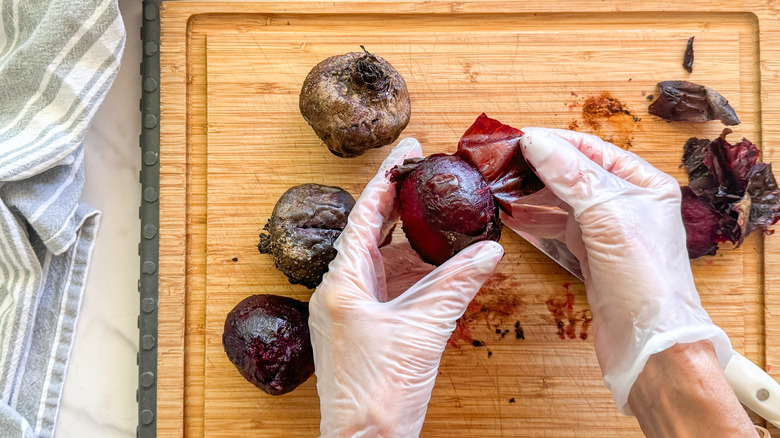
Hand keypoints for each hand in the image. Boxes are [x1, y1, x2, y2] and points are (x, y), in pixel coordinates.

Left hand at [309, 138, 504, 436]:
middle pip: (370, 233)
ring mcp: (348, 310)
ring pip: (379, 261)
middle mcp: (339, 292)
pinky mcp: (360, 327)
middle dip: (398, 204)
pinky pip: (385, 286)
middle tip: (424, 175)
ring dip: (408, 240)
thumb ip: (456, 285)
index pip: (365, 216)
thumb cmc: (380, 395)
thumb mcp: (424, 330)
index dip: (386, 178)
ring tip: (436, 216)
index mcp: (342, 284)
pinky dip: (409, 271)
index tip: (408, 150)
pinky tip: (433, 265)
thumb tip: (488, 250)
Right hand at [501, 128, 731, 412]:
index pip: (590, 149)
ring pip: (562, 200)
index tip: (514, 140)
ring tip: (500, 188)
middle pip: (574, 172)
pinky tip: (513, 216)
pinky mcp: (592, 254)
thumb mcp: (607, 217)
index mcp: (643, 184)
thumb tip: (535, 141)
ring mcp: (608, 229)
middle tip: (499, 164)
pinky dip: (535, 219)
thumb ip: (571, 176)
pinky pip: (558, 226)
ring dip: (531, 193)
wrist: (649, 344)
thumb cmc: (644, 281)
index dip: (551, 142)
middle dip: (537, 168)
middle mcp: (627, 202)